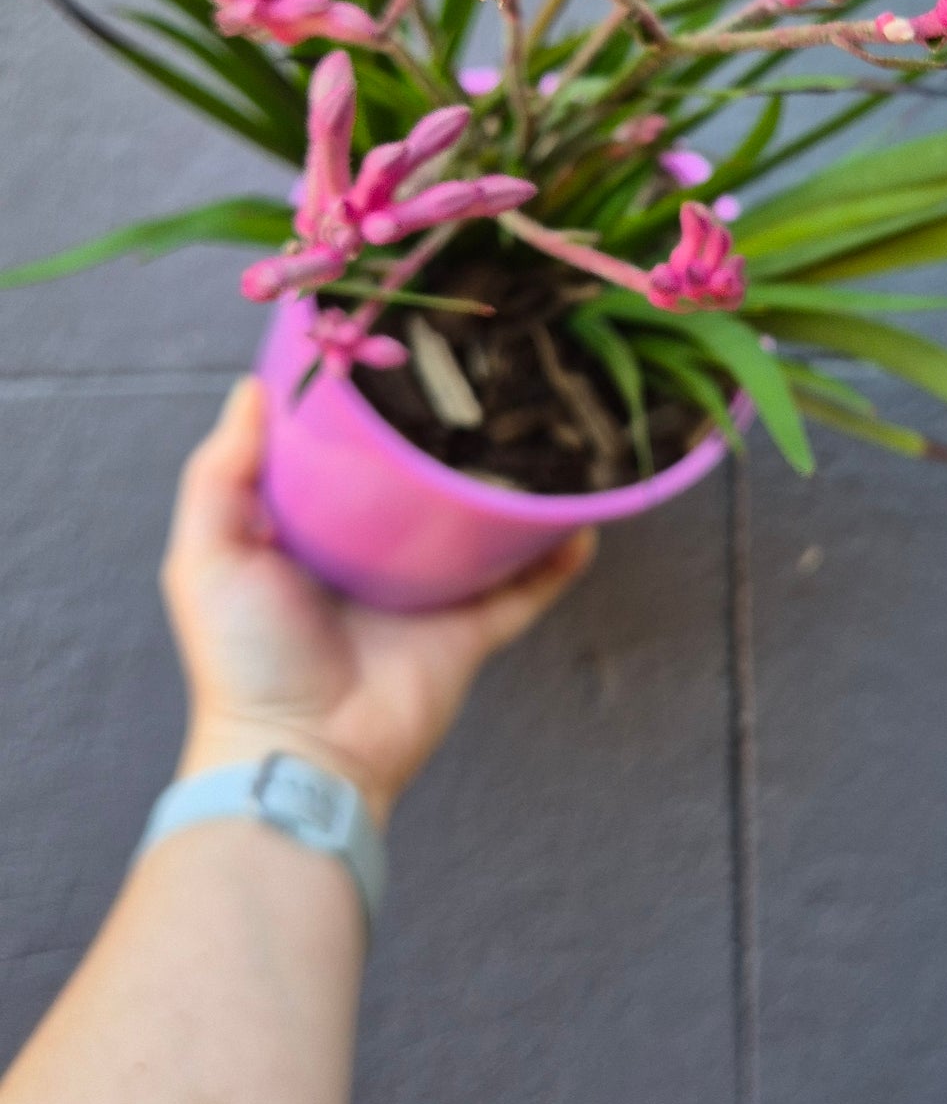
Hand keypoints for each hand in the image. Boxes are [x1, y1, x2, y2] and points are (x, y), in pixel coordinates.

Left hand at [162, 376, 594, 824]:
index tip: (394, 351)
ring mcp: (427, 593)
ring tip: (546, 435)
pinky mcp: (470, 630)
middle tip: (484, 380)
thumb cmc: (245, 657)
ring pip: (482, 529)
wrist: (303, 752)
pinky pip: (525, 588)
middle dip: (451, 441)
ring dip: (512, 490)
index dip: (366, 411)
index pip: (343, 457)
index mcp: (311, 533)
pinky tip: (580, 520)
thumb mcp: (208, 556)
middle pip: (422, 486)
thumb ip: (220, 475)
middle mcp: (373, 556)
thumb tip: (254, 388)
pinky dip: (555, 558)